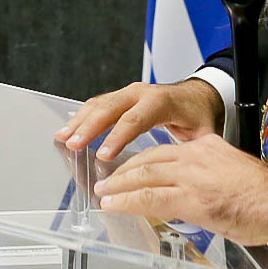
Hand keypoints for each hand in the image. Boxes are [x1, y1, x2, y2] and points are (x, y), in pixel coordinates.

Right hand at [55, 79, 224, 159]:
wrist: (197, 95)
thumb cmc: (198, 115)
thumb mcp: (203, 133)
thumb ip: (193, 152)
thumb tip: (185, 175)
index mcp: (161, 102)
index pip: (135, 119)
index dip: (117, 137)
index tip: (102, 155)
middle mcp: (141, 93)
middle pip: (110, 108)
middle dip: (89, 127)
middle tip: (73, 144)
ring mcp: (129, 93)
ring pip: (99, 104)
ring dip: (80, 121)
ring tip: (63, 138)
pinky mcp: (121, 97)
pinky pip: (98, 104)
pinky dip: (82, 116)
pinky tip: (70, 129)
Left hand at [93, 134, 267, 245]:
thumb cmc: (267, 198)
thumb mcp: (233, 176)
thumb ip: (210, 179)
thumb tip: (198, 195)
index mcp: (207, 148)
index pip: (166, 151)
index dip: (143, 162)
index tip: (129, 171)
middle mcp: (196, 156)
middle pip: (149, 159)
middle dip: (124, 172)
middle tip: (107, 181)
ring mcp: (192, 176)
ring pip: (144, 175)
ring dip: (119, 186)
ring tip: (104, 194)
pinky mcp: (191, 198)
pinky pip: (150, 197)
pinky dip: (127, 201)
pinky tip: (114, 205)